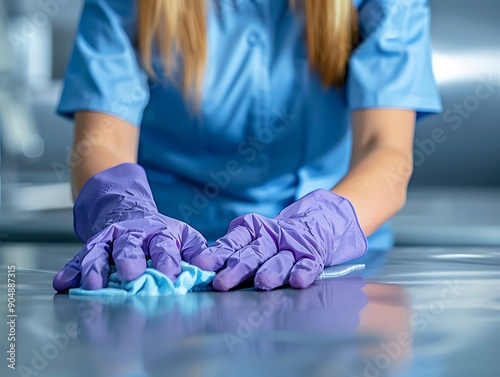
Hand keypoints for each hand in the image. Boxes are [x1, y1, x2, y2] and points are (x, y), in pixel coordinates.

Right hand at [53, 163, 207, 291]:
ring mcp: (109, 239)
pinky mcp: (92, 246)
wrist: (128, 211)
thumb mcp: (183, 236)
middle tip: (132, 275)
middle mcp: (132, 234)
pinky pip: (80, 257)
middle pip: (129, 246)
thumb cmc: (160, 233)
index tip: (171, 276)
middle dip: (130, 260)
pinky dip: (72, 269)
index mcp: (158, 233)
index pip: (163, 247)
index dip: (167, 260)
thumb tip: (210, 266)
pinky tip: (63, 282)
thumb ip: (197, 251)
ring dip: (96, 268)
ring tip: (92, 284)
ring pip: (100, 251)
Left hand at [192, 189, 366, 290]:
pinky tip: (298, 281)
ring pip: (280, 260)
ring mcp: (292, 246)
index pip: (234, 241)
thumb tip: (199, 267)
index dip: (218, 253)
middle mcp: (271, 236)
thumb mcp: (252, 238)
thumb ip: (229, 251)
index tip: (202, 265)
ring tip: (263, 283)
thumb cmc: (273, 239)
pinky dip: (303, 272)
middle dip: (237, 268)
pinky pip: (308, 265)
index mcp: (252, 230)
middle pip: (253, 254)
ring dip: (271, 271)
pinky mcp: (312, 255)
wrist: (315, 223)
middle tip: (222, 283)